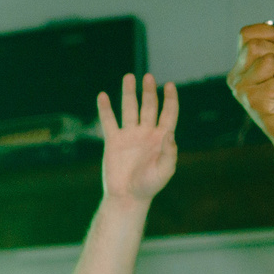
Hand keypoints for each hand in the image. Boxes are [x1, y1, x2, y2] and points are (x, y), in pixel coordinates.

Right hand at [98, 73, 177, 204]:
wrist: (126, 197)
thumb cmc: (148, 186)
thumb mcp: (165, 171)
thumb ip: (169, 152)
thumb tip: (169, 133)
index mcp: (161, 138)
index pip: (168, 113)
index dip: (170, 99)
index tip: (170, 86)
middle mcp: (146, 133)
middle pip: (149, 106)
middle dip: (149, 91)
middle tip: (148, 77)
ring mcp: (129, 135)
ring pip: (129, 109)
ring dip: (129, 93)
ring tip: (129, 77)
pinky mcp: (113, 141)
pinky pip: (109, 122)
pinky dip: (105, 109)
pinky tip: (103, 96)